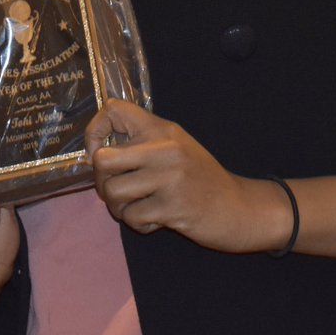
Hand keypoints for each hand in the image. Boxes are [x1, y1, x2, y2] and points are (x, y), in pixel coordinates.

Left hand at [85, 98, 269, 250]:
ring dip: (117, 207)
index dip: (94, 132)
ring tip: (133, 208)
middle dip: (100, 181)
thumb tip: (97, 153)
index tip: (101, 154)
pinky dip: (137, 224)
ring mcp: (169, 178)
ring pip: (112, 192)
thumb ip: (141, 143)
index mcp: (161, 129)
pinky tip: (153, 221)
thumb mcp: (175, 148)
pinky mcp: (173, 208)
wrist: (241, 208)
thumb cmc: (201, 179)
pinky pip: (132, 218)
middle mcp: (164, 148)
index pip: (112, 110)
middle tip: (115, 190)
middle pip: (102, 160)